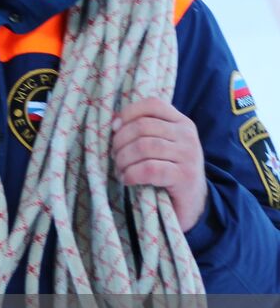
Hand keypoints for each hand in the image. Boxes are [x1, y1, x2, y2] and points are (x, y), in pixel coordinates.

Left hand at [111, 98, 206, 232]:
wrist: (192, 202)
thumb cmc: (168, 170)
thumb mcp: (159, 145)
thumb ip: (142, 130)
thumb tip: (114, 124)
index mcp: (181, 122)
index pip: (152, 104)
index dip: (128, 114)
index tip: (114, 130)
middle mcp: (187, 135)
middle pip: (142, 127)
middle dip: (120, 142)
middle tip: (115, 157)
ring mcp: (189, 155)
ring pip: (143, 147)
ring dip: (123, 160)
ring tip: (121, 169)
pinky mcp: (185, 176)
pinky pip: (149, 169)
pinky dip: (131, 174)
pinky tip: (128, 180)